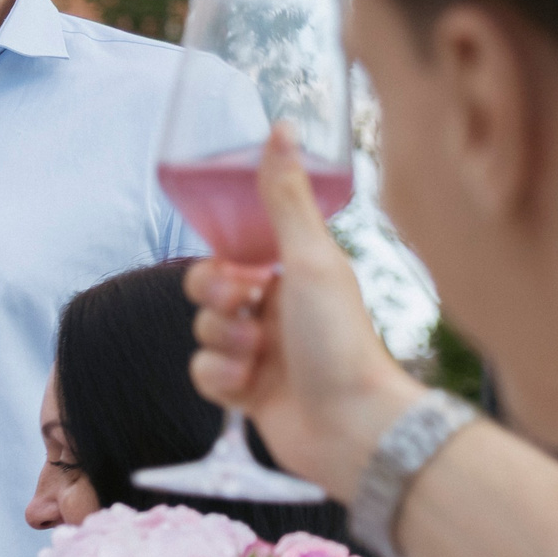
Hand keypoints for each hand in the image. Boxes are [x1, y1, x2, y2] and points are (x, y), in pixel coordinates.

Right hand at [186, 127, 424, 495]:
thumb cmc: (341, 341)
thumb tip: (281, 127)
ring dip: (224, 344)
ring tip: (258, 357)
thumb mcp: (310, 259)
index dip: (221, 260)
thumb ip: (284, 197)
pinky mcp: (248, 395)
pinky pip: (204, 374)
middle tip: (242, 308)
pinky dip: (221, 380)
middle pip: (209, 289)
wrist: (352, 429)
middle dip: (214, 300)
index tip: (237, 269)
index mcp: (295, 273)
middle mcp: (277, 309)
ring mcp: (262, 353)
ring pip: (204, 333)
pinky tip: (250, 389)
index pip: (233, 250)